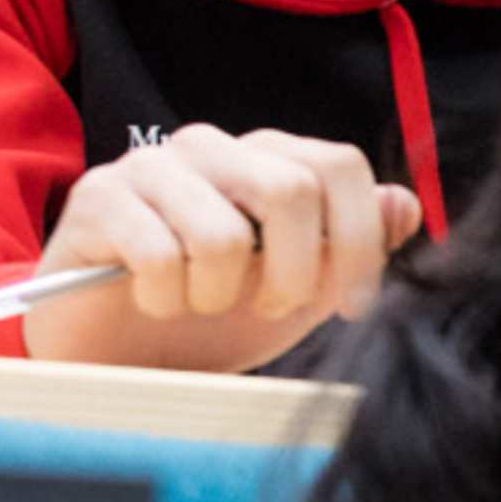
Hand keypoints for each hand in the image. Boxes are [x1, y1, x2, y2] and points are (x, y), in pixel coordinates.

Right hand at [16, 125, 422, 373]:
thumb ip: (347, 247)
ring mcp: (148, 167)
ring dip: (217, 295)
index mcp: (263, 160)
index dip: (358, 240)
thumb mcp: (295, 292)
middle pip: (289, 188)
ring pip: (220, 232)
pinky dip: (165, 299)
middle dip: (293, 273)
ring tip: (199, 305)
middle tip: (269, 310)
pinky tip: (152, 301)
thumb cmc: (208, 319)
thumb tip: (404, 205)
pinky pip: (157, 254)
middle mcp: (209, 148)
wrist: (116, 354)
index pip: (338, 165)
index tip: (349, 306)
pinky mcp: (96, 198)